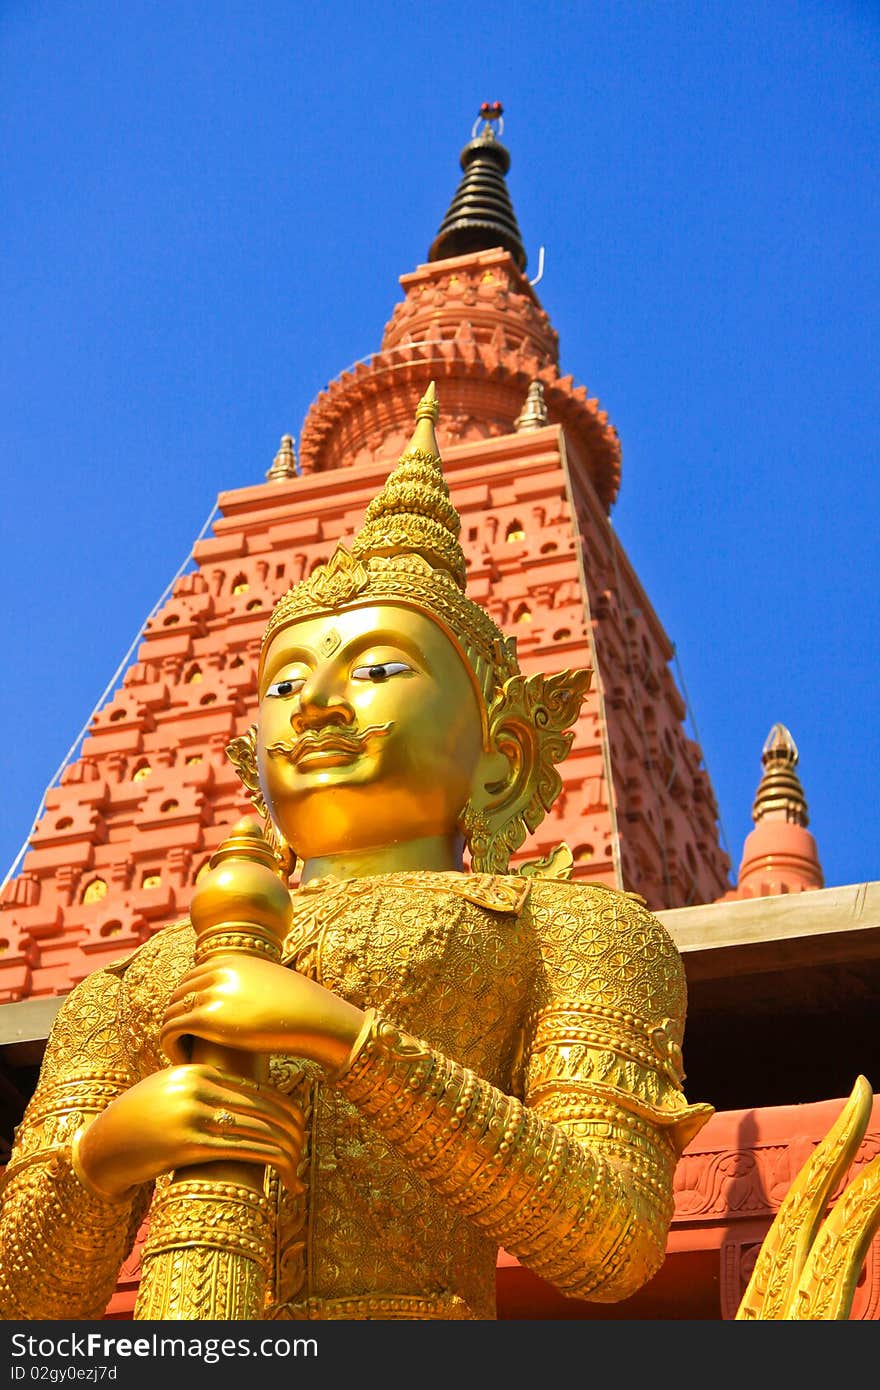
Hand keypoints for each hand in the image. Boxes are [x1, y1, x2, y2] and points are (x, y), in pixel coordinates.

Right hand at [74, 1064, 304, 1198]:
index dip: (285, 1109)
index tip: (300, 1126)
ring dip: (285, 1152)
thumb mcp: (173, 1092)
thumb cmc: (141, 1121)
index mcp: (198, 1072)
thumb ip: (206, 1089)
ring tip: (298, 1172)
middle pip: (261, 1108)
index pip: (256, 1088)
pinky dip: (269, 1163)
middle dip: (291, 1132)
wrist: (100, 1145)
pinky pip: (240, 1150)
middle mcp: (197, 1089)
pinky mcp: (186, 1145)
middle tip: (305, 1150)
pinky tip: (284, 1177)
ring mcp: (191, 1115)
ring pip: (256, 1130)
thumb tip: (246, 1100)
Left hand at [161, 954, 364, 1073]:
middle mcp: (216, 972)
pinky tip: (184, 1061)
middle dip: (178, 1018)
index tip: (195, 1026)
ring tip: (185, 1055)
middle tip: (187, 1044)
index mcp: (230, 961)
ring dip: (172, 1034)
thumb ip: (252, 984)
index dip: (189, 1002)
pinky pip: (171, 1030)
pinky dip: (171, 1046)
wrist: (314, 1017)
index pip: (192, 978)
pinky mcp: (205, 1019)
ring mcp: (209, 993)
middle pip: (178, 994)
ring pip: (169, 1012)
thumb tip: (252, 999)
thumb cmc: (300, 1008)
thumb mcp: (272, 984)